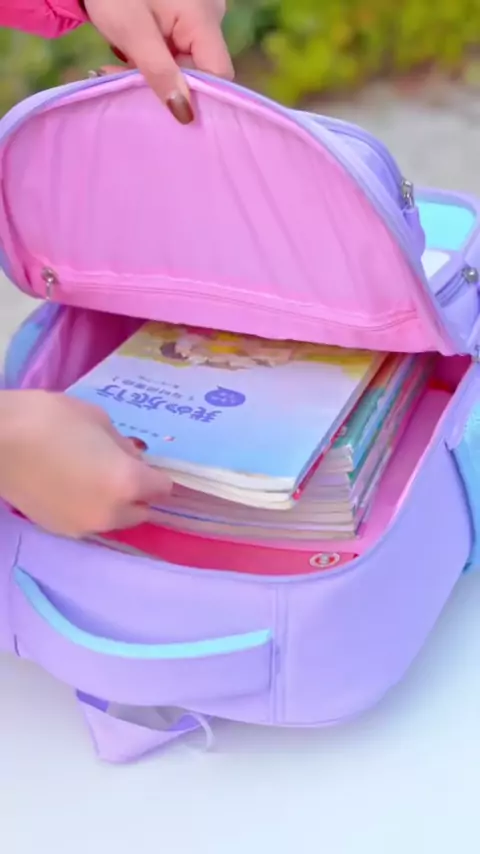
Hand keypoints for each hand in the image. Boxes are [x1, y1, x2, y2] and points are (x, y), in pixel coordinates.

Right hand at [0, 391, 170, 537]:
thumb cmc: (49, 419)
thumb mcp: (98, 420)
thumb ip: (123, 445)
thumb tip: (133, 459)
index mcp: (128, 483)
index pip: (162, 487)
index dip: (156, 473)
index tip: (145, 463)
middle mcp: (111, 513)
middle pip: (142, 510)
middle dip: (137, 493)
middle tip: (117, 468)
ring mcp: (84, 527)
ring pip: (115, 520)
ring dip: (113, 504)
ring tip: (91, 477)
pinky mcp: (60, 531)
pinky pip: (89, 522)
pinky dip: (89, 509)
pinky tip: (70, 486)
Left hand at [84, 0, 233, 122]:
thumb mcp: (132, 30)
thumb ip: (159, 72)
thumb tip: (185, 114)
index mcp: (204, 18)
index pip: (218, 74)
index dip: (197, 97)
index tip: (165, 109)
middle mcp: (211, 16)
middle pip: (201, 70)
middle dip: (165, 83)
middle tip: (123, 79)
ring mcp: (199, 16)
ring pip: (186, 62)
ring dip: (154, 72)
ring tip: (119, 63)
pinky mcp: (185, 16)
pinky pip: (177, 49)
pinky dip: (153, 58)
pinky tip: (129, 53)